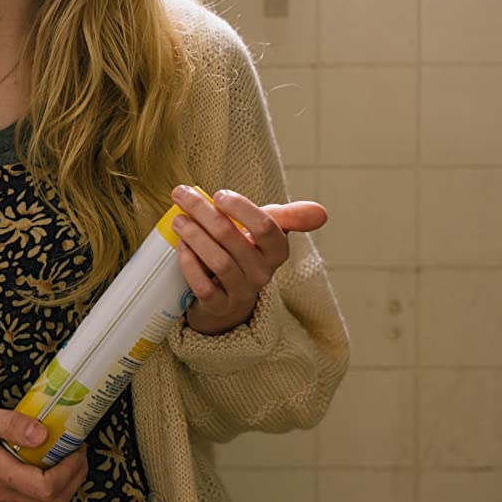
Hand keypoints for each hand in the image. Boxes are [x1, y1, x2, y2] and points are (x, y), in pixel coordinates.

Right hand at [0, 406, 87, 501]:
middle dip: (73, 477)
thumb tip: (44, 434)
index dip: (71, 470)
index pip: (48, 488)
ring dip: (56, 482)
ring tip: (54, 453)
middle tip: (75, 450)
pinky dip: (37, 488)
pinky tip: (31, 464)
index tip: (76, 447)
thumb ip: (13, 425)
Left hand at [169, 185, 327, 335]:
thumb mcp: (268, 231)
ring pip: (218, 261)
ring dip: (194, 236)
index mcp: (276, 251)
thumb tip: (322, 213)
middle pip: (231, 238)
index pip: (266, 227)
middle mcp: (262, 273)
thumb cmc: (247, 251)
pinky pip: (204, 286)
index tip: (219, 194)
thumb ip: (291, 217)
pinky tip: (181, 247)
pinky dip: (190, 264)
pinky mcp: (219, 307)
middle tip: (183, 195)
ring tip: (179, 220)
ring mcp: (241, 292)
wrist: (230, 295)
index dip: (241, 208)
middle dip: (203, 213)